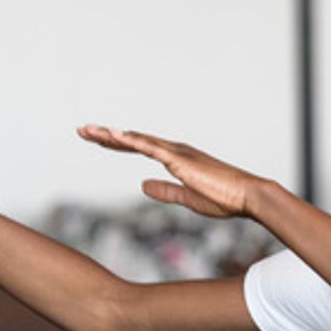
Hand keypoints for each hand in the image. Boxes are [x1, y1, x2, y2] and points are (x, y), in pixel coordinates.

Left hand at [77, 125, 264, 218]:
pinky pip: (150, 147)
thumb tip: (143, 185)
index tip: (97, 141)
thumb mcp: (187, 198)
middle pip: (133, 140)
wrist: (247, 197)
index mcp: (176, 159)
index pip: (139, 148)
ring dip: (111, 135)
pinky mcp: (180, 159)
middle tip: (83, 130)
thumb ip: (165, 191)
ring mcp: (177, 153)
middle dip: (106, 136)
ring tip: (88, 131)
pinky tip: (114, 136)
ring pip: (137, 140)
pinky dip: (131, 140)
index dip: (117, 145)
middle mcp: (174, 151)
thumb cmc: (224, 199)